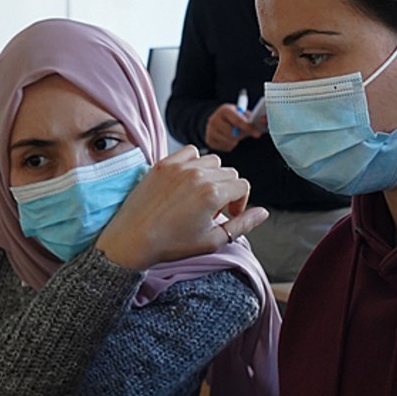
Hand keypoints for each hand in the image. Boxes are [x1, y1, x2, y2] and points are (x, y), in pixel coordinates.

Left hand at [94, 145, 268, 270]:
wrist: (133, 239)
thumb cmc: (172, 244)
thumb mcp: (213, 240)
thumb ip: (243, 224)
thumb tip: (264, 212)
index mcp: (214, 193)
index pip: (243, 185)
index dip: (241, 202)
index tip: (228, 215)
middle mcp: (198, 175)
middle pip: (229, 172)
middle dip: (227, 190)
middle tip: (212, 210)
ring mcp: (179, 166)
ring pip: (212, 160)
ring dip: (212, 175)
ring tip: (200, 195)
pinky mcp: (164, 163)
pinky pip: (190, 151)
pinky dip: (194, 162)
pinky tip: (187, 180)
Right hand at [204, 103, 263, 152]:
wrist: (220, 121)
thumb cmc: (236, 118)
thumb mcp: (244, 115)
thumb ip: (255, 118)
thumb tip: (265, 121)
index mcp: (225, 109)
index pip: (237, 120)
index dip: (249, 128)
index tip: (257, 134)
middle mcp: (214, 118)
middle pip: (232, 133)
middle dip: (241, 135)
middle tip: (243, 133)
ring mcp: (210, 130)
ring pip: (229, 141)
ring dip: (235, 140)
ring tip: (235, 135)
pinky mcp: (208, 139)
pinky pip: (224, 147)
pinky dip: (230, 145)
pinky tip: (229, 139)